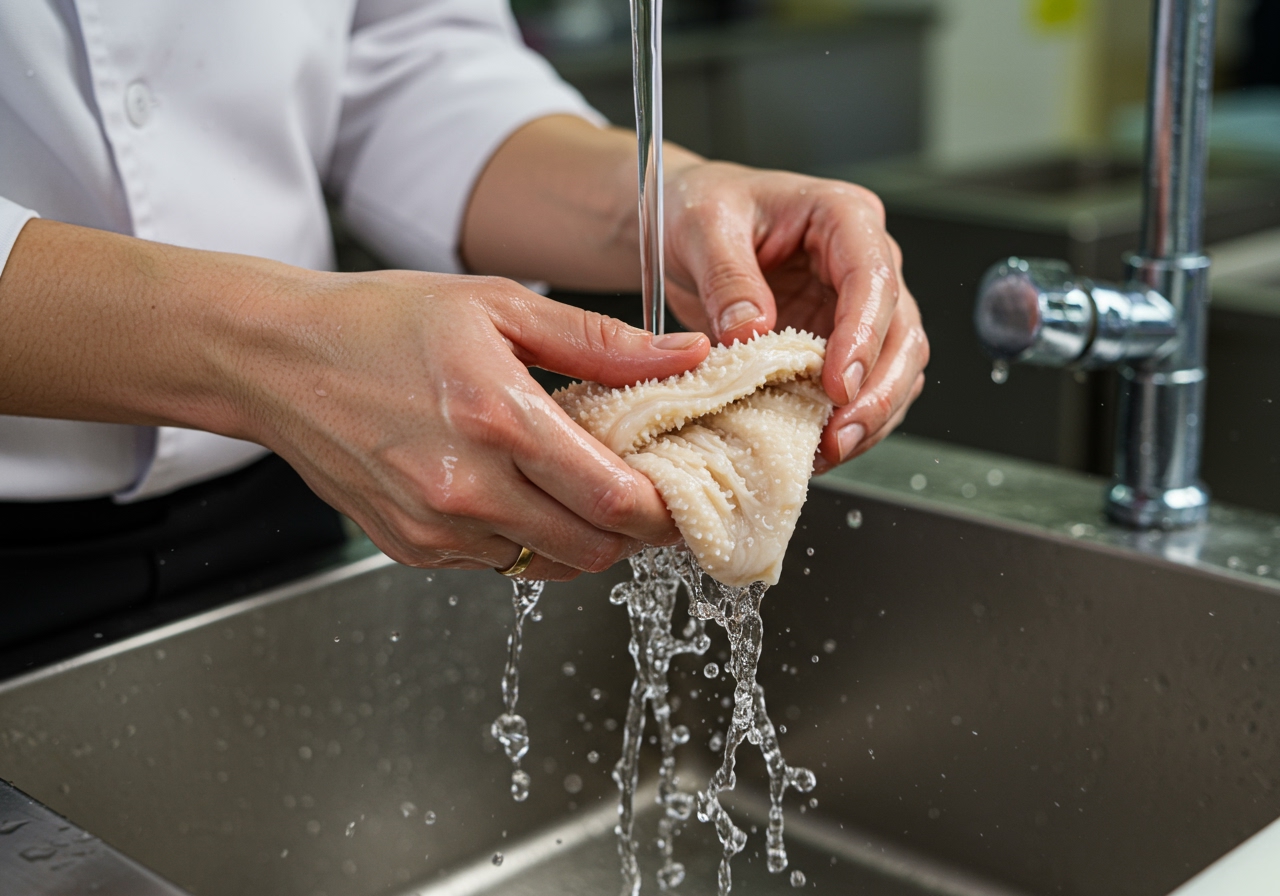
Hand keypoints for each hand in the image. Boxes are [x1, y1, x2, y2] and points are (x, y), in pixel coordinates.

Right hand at [0, 218, 709, 580]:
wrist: (278, 359)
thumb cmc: (382, 322)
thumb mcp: (501, 307)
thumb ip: (603, 345)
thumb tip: (688, 357)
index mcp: (498, 420)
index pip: (617, 502)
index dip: (666, 510)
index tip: (683, 492)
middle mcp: (466, 489)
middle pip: (594, 550)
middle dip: (632, 529)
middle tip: (641, 487)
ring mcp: (435, 529)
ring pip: (549, 565)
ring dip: (582, 536)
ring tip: (578, 483)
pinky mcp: (413, 549)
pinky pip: (499, 563)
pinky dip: (527, 538)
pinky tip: (518, 490)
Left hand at [662, 162, 928, 467]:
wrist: (685, 223)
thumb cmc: (701, 206)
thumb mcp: (703, 226)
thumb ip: (727, 276)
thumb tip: (750, 332)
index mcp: (842, 216)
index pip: (874, 278)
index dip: (864, 335)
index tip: (839, 383)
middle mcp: (863, 261)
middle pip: (902, 332)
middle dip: (879, 390)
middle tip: (842, 434)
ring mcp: (855, 307)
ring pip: (895, 368)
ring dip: (871, 415)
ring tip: (830, 451)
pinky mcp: (837, 345)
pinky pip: (860, 389)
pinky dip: (844, 421)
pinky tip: (816, 448)